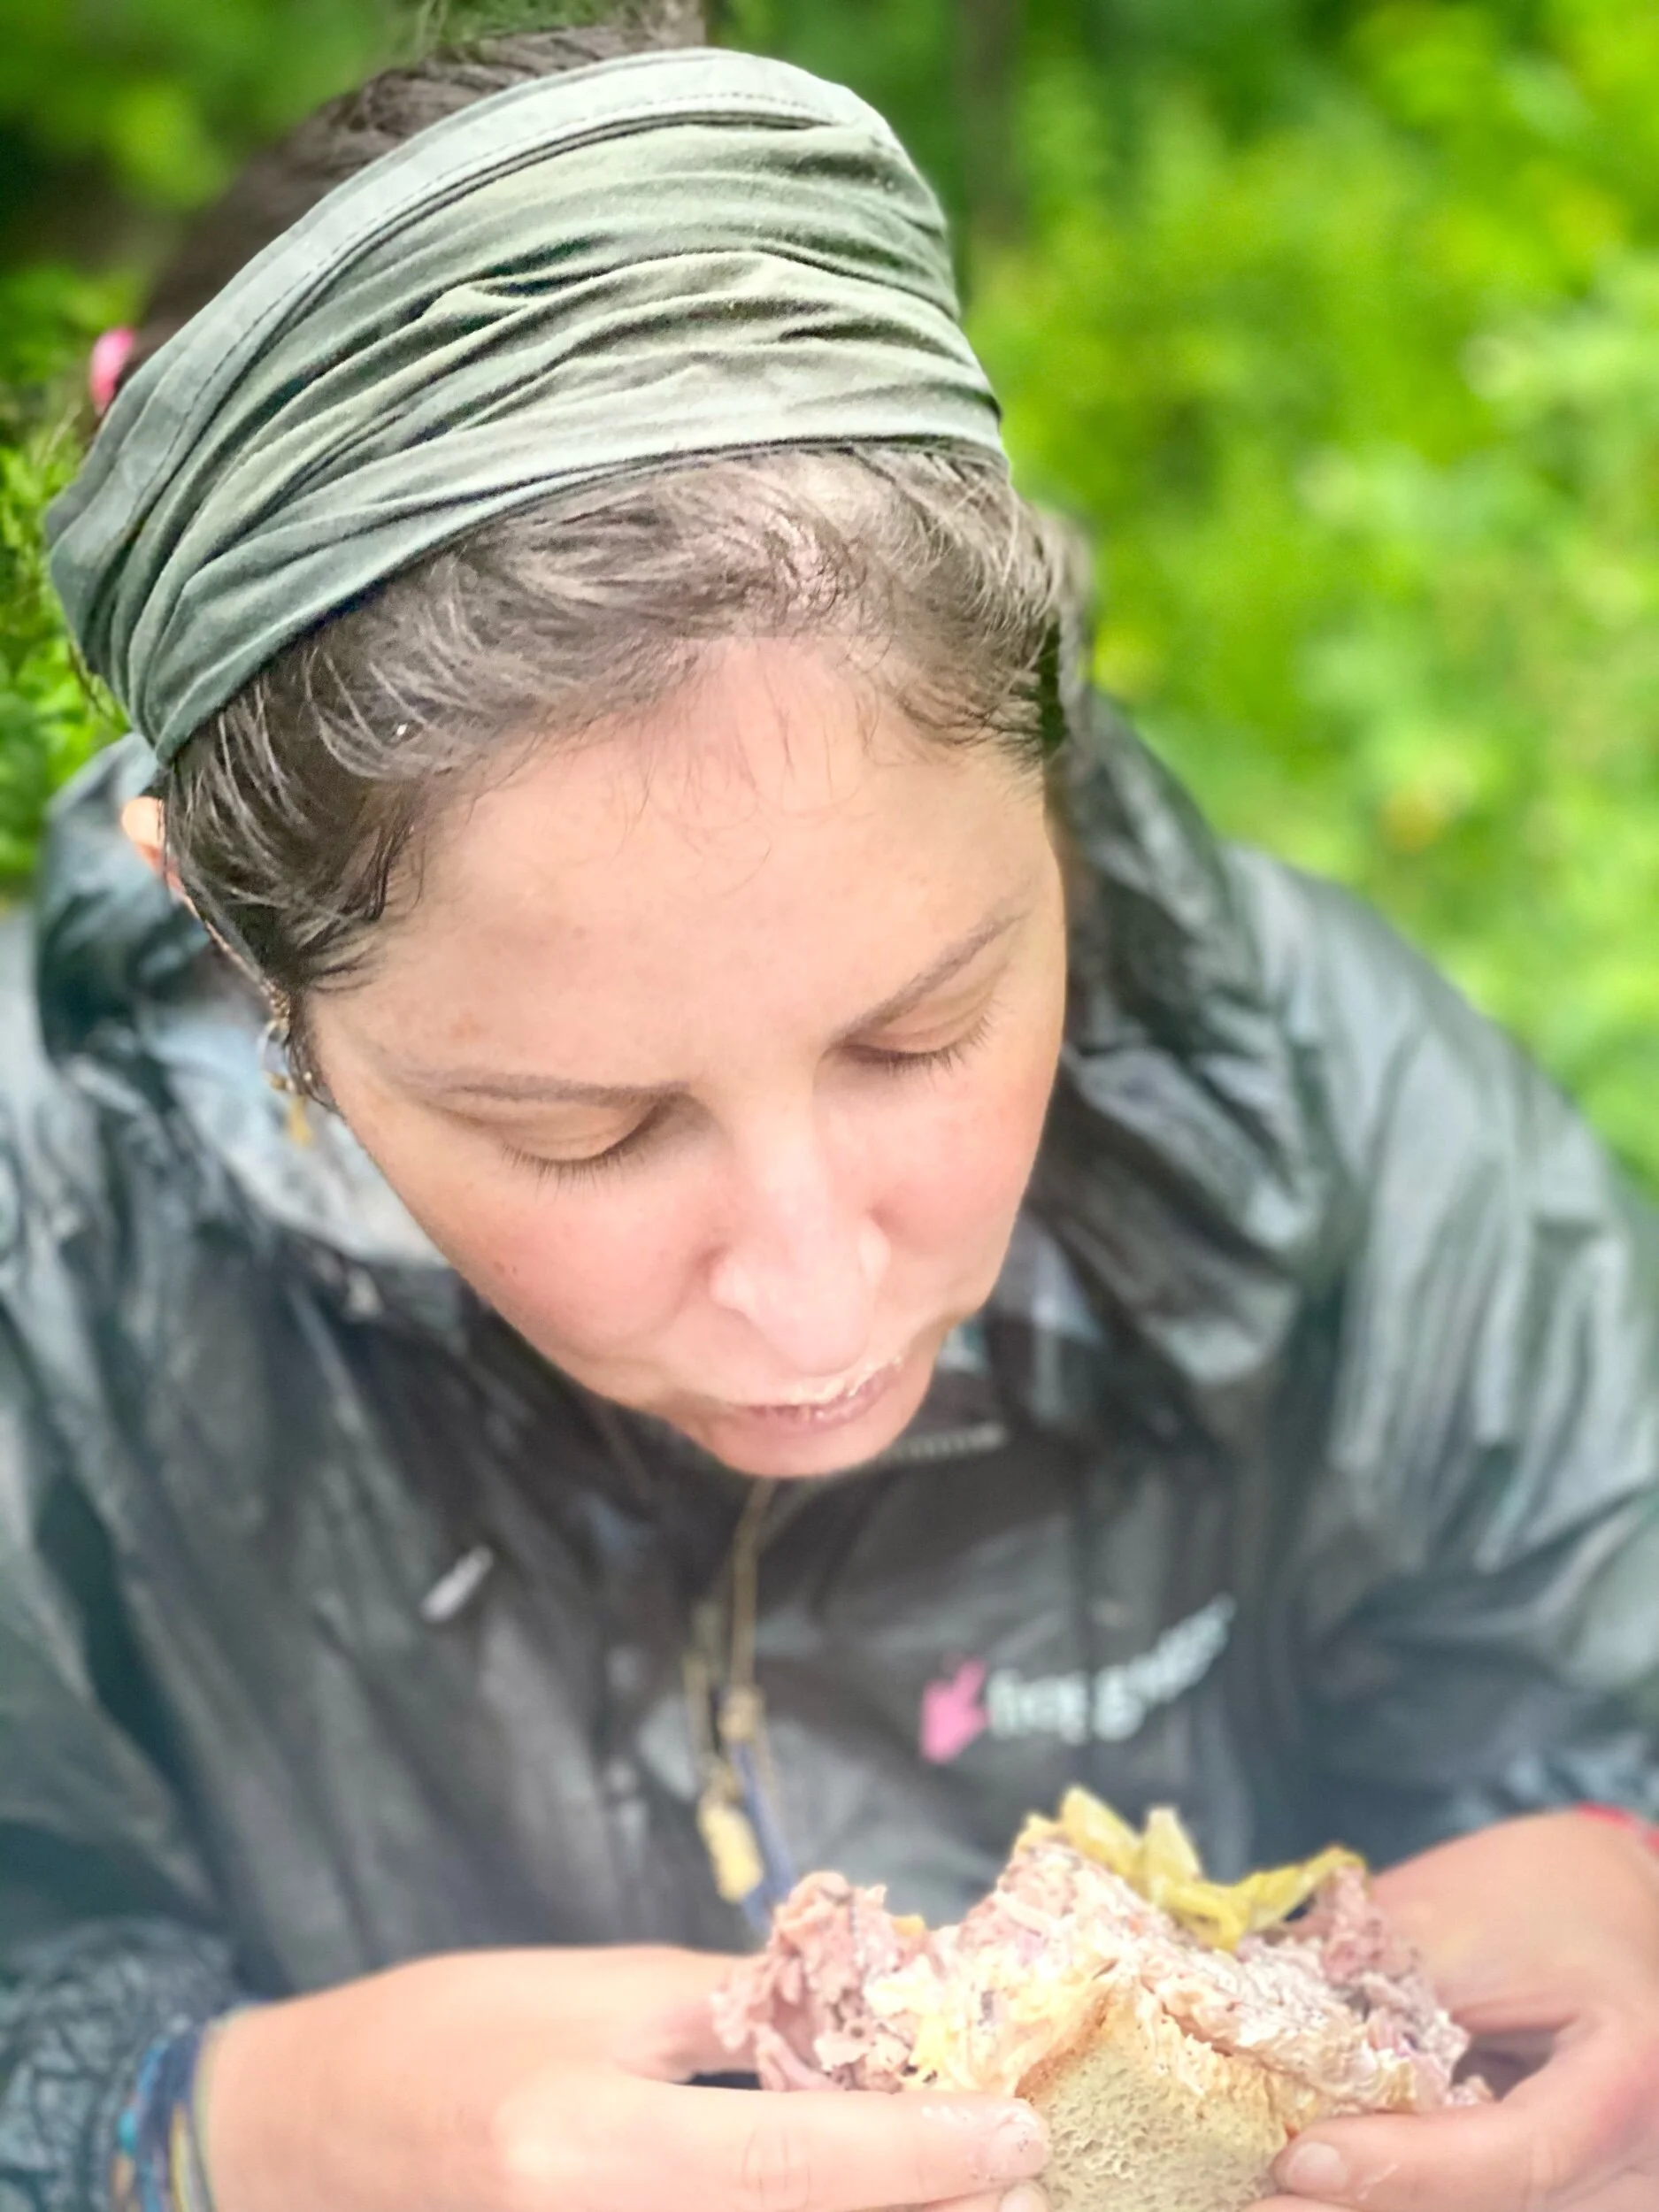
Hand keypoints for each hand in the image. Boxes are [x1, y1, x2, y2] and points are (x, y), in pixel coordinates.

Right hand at [199, 1945, 1049, 2211]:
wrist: (295, 2141)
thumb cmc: (438, 2037)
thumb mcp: (590, 1995)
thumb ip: (729, 2010)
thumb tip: (856, 2013)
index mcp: (589, 2148)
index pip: (795, 2161)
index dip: (921, 2157)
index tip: (1020, 2136)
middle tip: (1006, 2175)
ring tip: (935, 2184)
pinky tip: (828, 2197)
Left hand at [1255, 1812, 1658, 2211]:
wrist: (1612, 1913)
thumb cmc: (1544, 1899)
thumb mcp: (1454, 1921)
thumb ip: (1372, 1989)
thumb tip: (1244, 2030)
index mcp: (1629, 2074)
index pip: (1519, 2153)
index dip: (1405, 2169)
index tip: (1299, 2162)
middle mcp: (1644, 2165)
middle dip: (1375, 2209)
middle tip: (1258, 2203)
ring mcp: (1621, 2199)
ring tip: (1278, 2201)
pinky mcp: (1581, 2204)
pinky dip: (1410, 2205)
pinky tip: (1332, 2193)